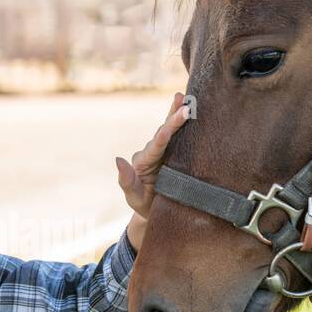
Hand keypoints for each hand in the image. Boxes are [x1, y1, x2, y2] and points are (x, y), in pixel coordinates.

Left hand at [116, 92, 191, 220]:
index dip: (169, 128)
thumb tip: (118, 160)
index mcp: (144, 161)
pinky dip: (187, 126)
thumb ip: (126, 180)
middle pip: (164, 131)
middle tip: (184, 99)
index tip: (181, 115)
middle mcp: (153, 153)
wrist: (153, 213)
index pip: (157, 143)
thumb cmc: (142, 205)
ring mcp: (164, 153)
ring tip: (186, 97)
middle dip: (174, 115)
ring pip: (172, 132)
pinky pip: (180, 140)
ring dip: (178, 114)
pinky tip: (194, 112)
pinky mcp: (174, 156)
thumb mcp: (133, 197)